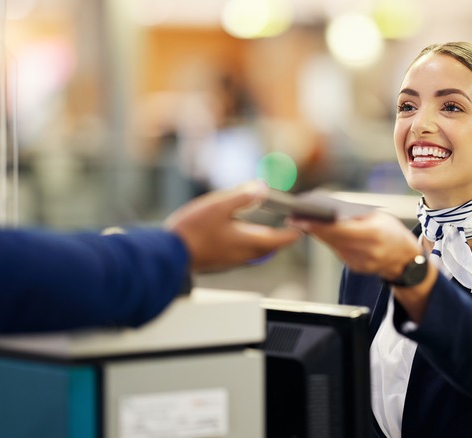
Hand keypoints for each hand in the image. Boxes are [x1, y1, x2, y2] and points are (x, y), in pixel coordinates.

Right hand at [164, 181, 301, 272]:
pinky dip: (249, 243)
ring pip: (257, 252)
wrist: (167, 254)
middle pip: (271, 248)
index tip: (303, 224)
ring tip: (267, 228)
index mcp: (249, 242)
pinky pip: (243, 254)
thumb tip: (262, 187)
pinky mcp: (220, 263)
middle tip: (288, 226)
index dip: (295, 231)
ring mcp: (231, 261)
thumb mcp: (219, 205)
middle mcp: (244, 255)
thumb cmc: (192, 231)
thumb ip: (242, 196)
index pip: (282, 239)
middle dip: (281, 237)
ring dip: (265, 240)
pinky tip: (239, 234)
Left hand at [290, 210, 420, 279]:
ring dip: (318, 234)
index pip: (340, 229)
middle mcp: (366, 250)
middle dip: (312, 228)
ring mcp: (360, 262)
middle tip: (294, 218)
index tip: (302, 219)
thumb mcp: (379, 217)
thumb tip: (329, 209)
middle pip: (331, 238)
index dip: (319, 224)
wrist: (405, 260)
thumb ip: (355, 215)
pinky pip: (337, 251)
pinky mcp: (355, 267)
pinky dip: (330, 241)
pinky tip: (321, 233)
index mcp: (374, 234)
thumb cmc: (392, 232)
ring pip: (331, 245)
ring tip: (302, 222)